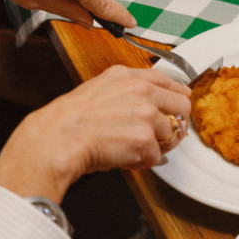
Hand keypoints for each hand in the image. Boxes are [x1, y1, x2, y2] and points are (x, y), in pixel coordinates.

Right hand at [0, 65, 191, 201]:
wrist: (56, 139)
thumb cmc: (69, 120)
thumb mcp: (98, 89)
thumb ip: (126, 91)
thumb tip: (149, 102)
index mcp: (128, 76)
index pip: (167, 81)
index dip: (176, 95)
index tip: (180, 102)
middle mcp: (141, 91)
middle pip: (181, 106)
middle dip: (174, 124)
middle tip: (161, 136)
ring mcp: (146, 115)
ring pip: (169, 134)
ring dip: (154, 145)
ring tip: (130, 148)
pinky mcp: (145, 140)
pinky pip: (156, 156)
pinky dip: (142, 162)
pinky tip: (124, 158)